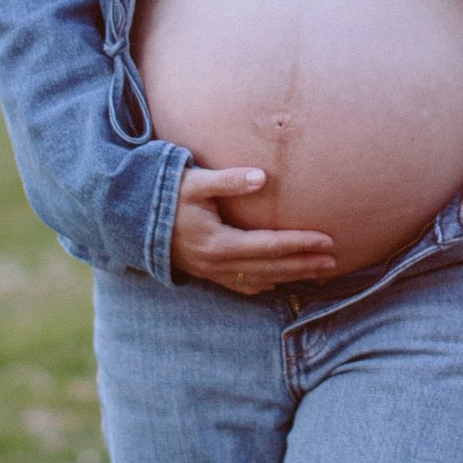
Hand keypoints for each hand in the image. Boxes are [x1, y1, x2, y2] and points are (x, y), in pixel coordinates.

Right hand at [173, 166, 336, 295]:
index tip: (327, 240)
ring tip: (316, 272)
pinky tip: (275, 284)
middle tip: (333, 261)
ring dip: (289, 277)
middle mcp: (218, 264)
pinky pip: (239, 286)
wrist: (128, 219)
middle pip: (271, 268)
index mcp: (219, 243)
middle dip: (303, 265)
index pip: (270, 245)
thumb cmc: (163, 194)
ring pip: (259, 280)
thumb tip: (262, 176)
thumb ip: (228, 180)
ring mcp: (211, 272)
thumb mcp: (194, 182)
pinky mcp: (204, 273)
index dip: (300, 243)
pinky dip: (262, 285)